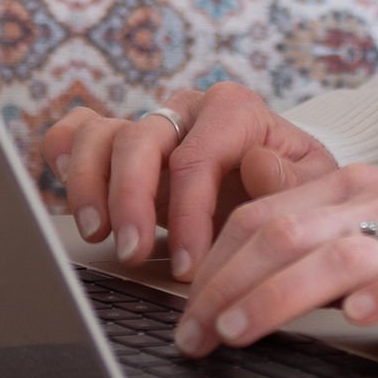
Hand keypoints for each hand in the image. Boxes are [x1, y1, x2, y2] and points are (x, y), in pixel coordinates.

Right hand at [41, 82, 339, 283]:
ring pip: (100, 133)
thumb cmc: (296, 195)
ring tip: (98, 233)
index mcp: (234, 110)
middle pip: (139, 139)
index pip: (197, 156)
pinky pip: (76, 132)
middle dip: (130, 200)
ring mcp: (150, 125)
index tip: (188, 267)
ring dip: (89, 185)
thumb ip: (291, 181)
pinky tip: (72, 195)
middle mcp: (185, 111)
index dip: (187, 214)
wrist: (282, 197)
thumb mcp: (314, 193)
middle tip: (132, 252)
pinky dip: (63, 155)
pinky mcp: (120, 145)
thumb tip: (257, 163)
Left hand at [177, 162, 377, 369]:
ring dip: (278, 296)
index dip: (212, 265)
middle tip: (192, 336)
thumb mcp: (357, 237)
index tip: (183, 314)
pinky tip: (354, 318)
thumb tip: (230, 214)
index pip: (261, 217)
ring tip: (238, 331)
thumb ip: (299, 228)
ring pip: (338, 258)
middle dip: (226, 287)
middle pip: (286, 236)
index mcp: (348, 188)